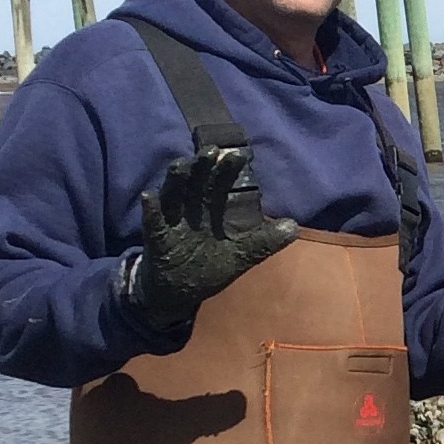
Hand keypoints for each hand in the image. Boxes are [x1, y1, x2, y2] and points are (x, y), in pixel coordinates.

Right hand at [126, 147, 296, 330]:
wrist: (180, 292)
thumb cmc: (208, 267)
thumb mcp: (241, 255)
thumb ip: (265, 241)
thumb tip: (294, 226)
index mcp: (210, 210)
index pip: (220, 184)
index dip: (228, 170)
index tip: (239, 155)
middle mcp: (190, 210)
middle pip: (195, 183)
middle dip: (202, 167)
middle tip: (212, 151)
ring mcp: (172, 223)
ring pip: (172, 196)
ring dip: (176, 181)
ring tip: (180, 165)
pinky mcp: (157, 239)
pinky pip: (153, 223)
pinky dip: (151, 211)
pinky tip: (149, 197)